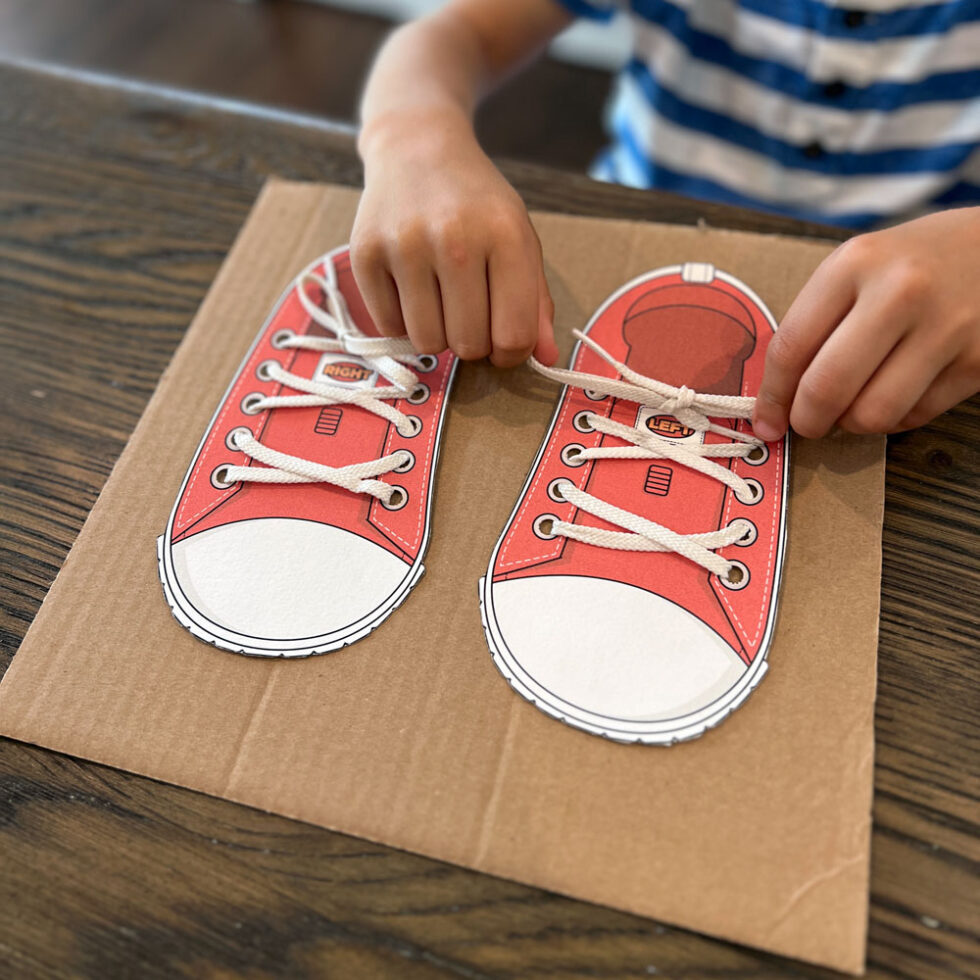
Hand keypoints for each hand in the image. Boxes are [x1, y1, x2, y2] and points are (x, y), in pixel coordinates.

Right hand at [351, 111, 557, 367]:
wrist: (416, 147)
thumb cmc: (476, 204)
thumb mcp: (518, 239)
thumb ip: (535, 302)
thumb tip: (547, 360)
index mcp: (505, 235)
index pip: (513, 335)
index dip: (510, 354)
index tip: (503, 345)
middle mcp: (454, 238)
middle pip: (468, 344)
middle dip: (472, 342)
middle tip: (469, 314)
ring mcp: (404, 245)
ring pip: (427, 342)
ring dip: (437, 334)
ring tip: (440, 300)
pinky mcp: (365, 253)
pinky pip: (388, 327)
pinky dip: (402, 321)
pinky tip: (411, 289)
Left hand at [754, 207, 979, 438]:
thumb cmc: (914, 262)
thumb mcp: (857, 267)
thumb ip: (815, 323)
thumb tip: (777, 398)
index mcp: (855, 263)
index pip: (791, 347)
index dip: (771, 396)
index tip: (765, 420)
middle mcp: (901, 292)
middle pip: (826, 388)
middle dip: (806, 420)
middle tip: (805, 425)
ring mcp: (945, 327)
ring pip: (871, 414)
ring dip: (851, 424)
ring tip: (852, 405)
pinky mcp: (978, 360)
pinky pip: (915, 416)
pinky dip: (894, 419)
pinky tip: (894, 395)